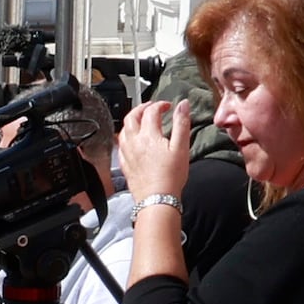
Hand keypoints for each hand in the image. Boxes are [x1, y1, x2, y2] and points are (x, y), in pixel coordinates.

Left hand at [112, 97, 194, 212]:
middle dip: (141, 108)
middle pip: (132, 117)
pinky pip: (121, 146)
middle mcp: (134, 142)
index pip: (151, 111)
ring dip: (132, 121)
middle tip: (150, 107)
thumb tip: (182, 105)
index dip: (160, 105)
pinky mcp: (125, 165)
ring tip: (140, 120)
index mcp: (149, 135)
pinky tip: (132, 141)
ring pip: (123, 130)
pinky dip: (126, 137)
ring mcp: (127, 153)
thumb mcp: (181, 147)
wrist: (157, 199)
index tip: (167, 106)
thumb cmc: (170, 177)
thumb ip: (182, 123)